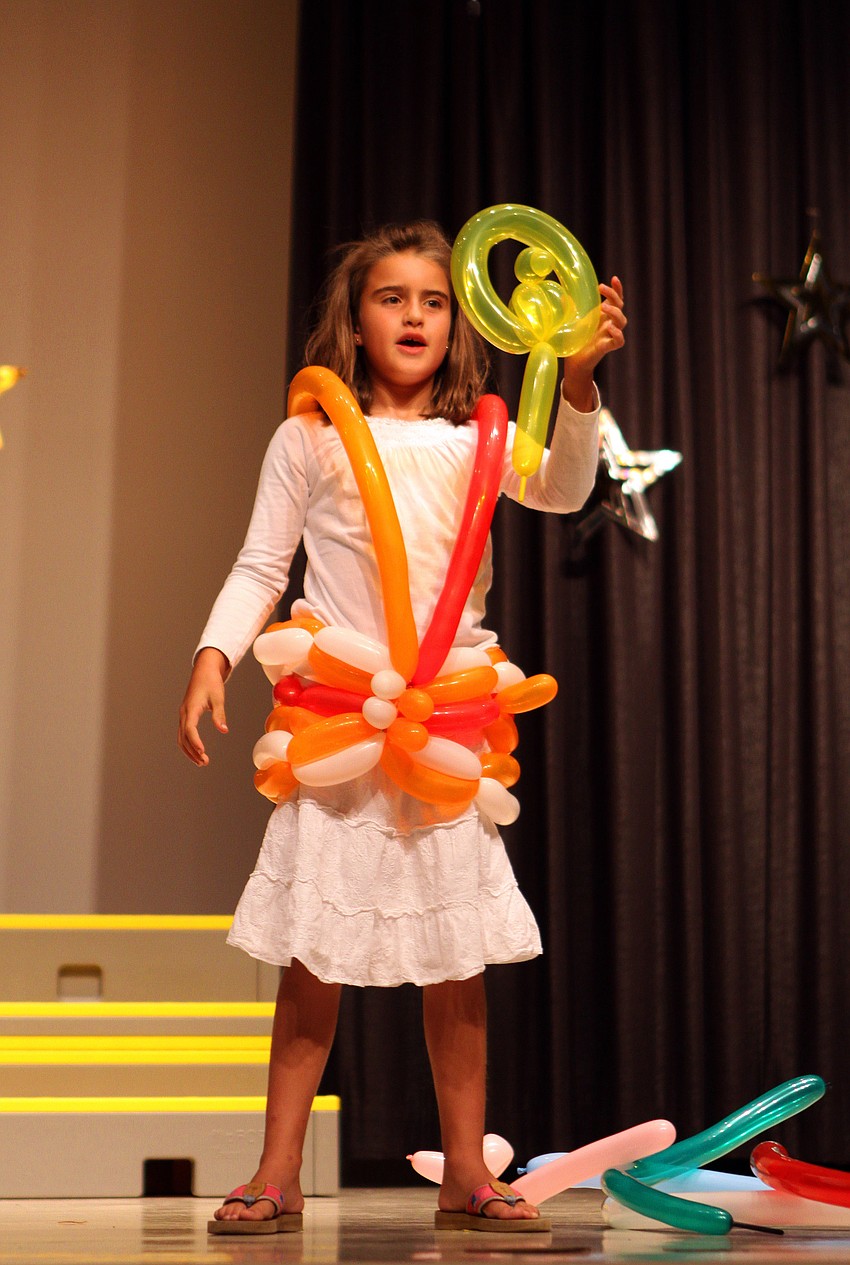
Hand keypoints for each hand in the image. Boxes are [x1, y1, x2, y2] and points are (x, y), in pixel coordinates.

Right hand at [178, 647, 229, 765]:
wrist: (204, 670)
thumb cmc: (211, 682)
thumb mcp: (218, 698)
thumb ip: (219, 714)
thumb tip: (224, 730)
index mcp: (191, 708)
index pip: (190, 729)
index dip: (195, 742)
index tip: (203, 752)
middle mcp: (184, 713)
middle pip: (183, 737)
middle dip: (192, 751)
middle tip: (204, 762)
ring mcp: (183, 715)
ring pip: (181, 737)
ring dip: (189, 750)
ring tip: (201, 761)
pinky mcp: (186, 715)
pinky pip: (183, 733)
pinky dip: (188, 744)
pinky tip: (197, 751)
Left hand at [562, 276, 626, 410]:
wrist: (573, 361)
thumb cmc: (576, 340)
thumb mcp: (572, 321)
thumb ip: (570, 308)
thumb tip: (561, 295)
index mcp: (603, 316)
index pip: (616, 300)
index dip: (617, 289)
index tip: (613, 278)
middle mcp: (609, 324)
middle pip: (620, 307)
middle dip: (614, 296)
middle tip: (601, 290)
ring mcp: (609, 335)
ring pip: (622, 322)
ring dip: (615, 312)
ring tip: (602, 307)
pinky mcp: (607, 347)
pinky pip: (619, 341)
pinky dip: (617, 334)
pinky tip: (610, 328)